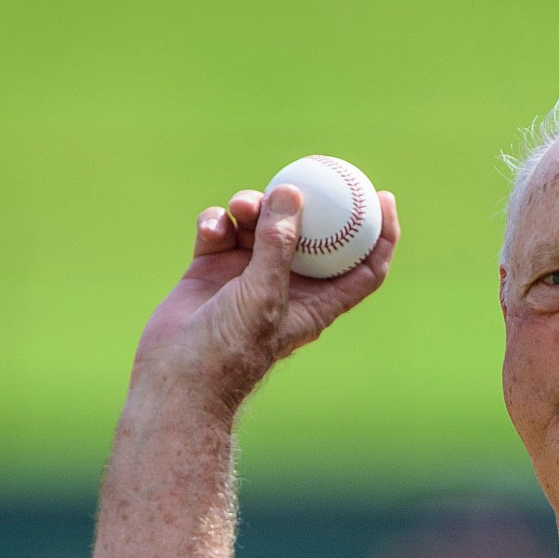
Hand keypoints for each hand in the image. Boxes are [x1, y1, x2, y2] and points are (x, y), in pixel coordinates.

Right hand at [132, 184, 399, 407]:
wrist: (177, 377)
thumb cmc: (230, 349)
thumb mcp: (264, 295)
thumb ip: (278, 245)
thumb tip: (291, 193)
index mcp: (316, 302)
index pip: (362, 266)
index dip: (380, 233)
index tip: (381, 196)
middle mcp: (286, 285)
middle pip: (308, 234)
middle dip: (302, 205)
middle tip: (294, 180)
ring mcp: (248, 275)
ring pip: (261, 224)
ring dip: (253, 207)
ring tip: (241, 207)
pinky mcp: (212, 268)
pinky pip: (221, 230)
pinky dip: (217, 222)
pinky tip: (211, 227)